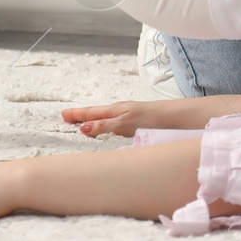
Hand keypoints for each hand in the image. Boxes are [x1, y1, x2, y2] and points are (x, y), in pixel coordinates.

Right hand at [61, 98, 193, 137]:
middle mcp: (121, 112)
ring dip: (92, 121)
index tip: (63, 115)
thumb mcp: (125, 123)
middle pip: (96, 114)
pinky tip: (108, 129)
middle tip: (67, 118)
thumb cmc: (152, 119)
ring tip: (82, 123)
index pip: (91, 113)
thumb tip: (82, 128)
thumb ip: (105, 126)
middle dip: (81, 116)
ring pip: (106, 118)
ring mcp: (129, 116)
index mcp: (116, 110)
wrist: (178, 118)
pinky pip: (115, 124)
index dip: (77, 115)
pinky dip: (105, 125)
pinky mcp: (138, 123)